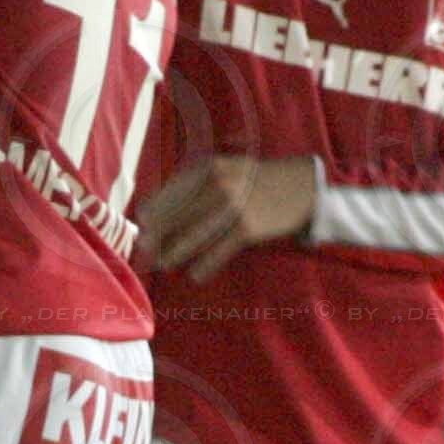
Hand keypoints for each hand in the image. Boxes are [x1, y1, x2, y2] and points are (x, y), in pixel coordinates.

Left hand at [137, 154, 315, 280]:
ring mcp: (231, 207)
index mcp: (207, 169)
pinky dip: (204, 266)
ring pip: (191, 237)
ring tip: (163, 264)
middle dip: (156, 237)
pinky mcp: (246, 229)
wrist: (301, 187)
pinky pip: (218, 252)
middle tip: (144, 251)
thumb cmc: (256, 180)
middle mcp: (216, 185)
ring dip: (174, 254)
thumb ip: (196, 184)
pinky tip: (195, 275)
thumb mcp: (225, 169)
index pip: (168, 194)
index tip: (141, 227)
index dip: (151, 213)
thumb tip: (158, 209)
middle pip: (174, 216)